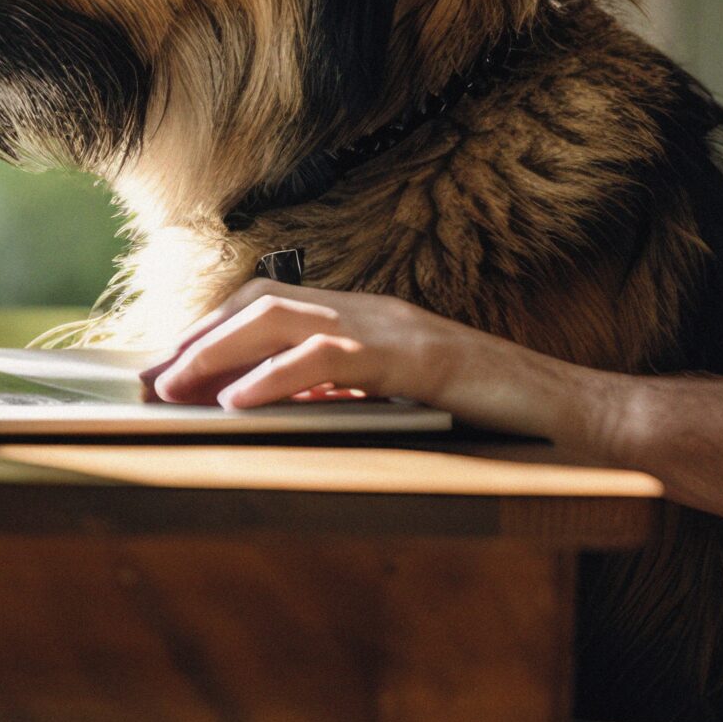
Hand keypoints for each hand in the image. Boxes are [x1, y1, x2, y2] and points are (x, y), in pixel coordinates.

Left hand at [139, 279, 589, 436]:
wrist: (572, 415)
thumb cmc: (492, 418)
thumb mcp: (404, 404)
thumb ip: (349, 397)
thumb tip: (283, 409)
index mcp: (368, 318)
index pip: (270, 305)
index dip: (210, 330)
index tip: (164, 364)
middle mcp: (375, 310)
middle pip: (262, 304)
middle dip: (197, 339)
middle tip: (149, 379)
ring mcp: (397, 328)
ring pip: (285, 319)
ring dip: (218, 352)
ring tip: (174, 387)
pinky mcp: (417, 358)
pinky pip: (333, 358)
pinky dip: (276, 377)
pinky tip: (240, 401)